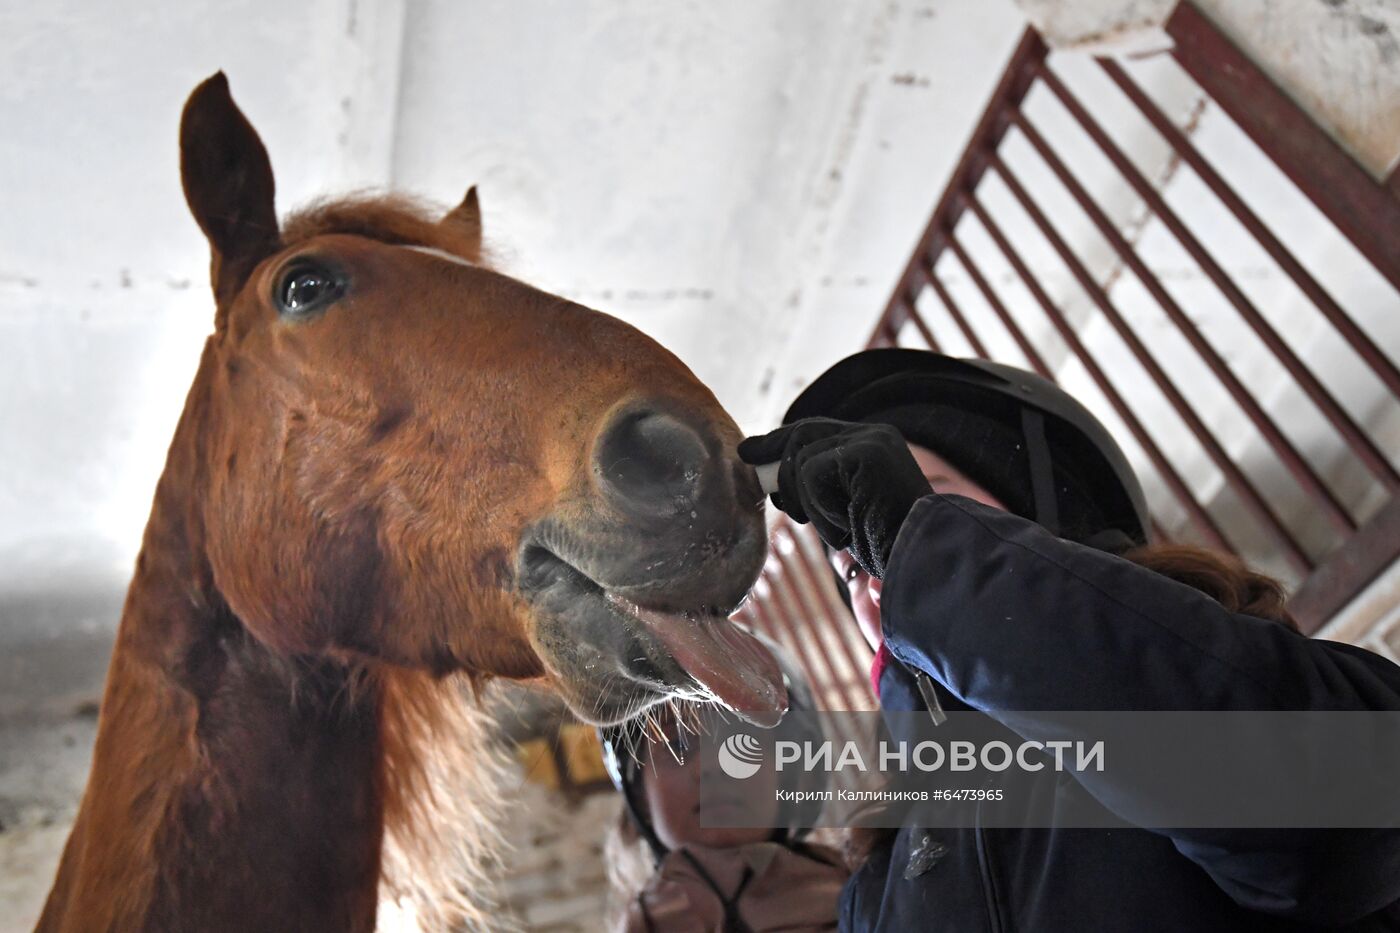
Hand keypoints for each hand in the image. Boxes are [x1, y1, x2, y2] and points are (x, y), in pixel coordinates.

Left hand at [738, 418, 931, 578]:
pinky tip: (847, 526)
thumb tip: (779, 482)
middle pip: (803, 434)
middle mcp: (874, 435)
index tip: (750, 452)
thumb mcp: (850, 511)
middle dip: (777, 461)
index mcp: (873, 445)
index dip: (779, 442)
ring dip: (810, 503)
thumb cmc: (889, 547)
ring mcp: (870, 440)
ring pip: (803, 460)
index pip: (815, 432)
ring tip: (839, 526)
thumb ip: (823, 489)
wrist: (925, 559)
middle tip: (767, 483)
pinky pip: (812, 473)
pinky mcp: (865, 452)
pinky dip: (821, 508)